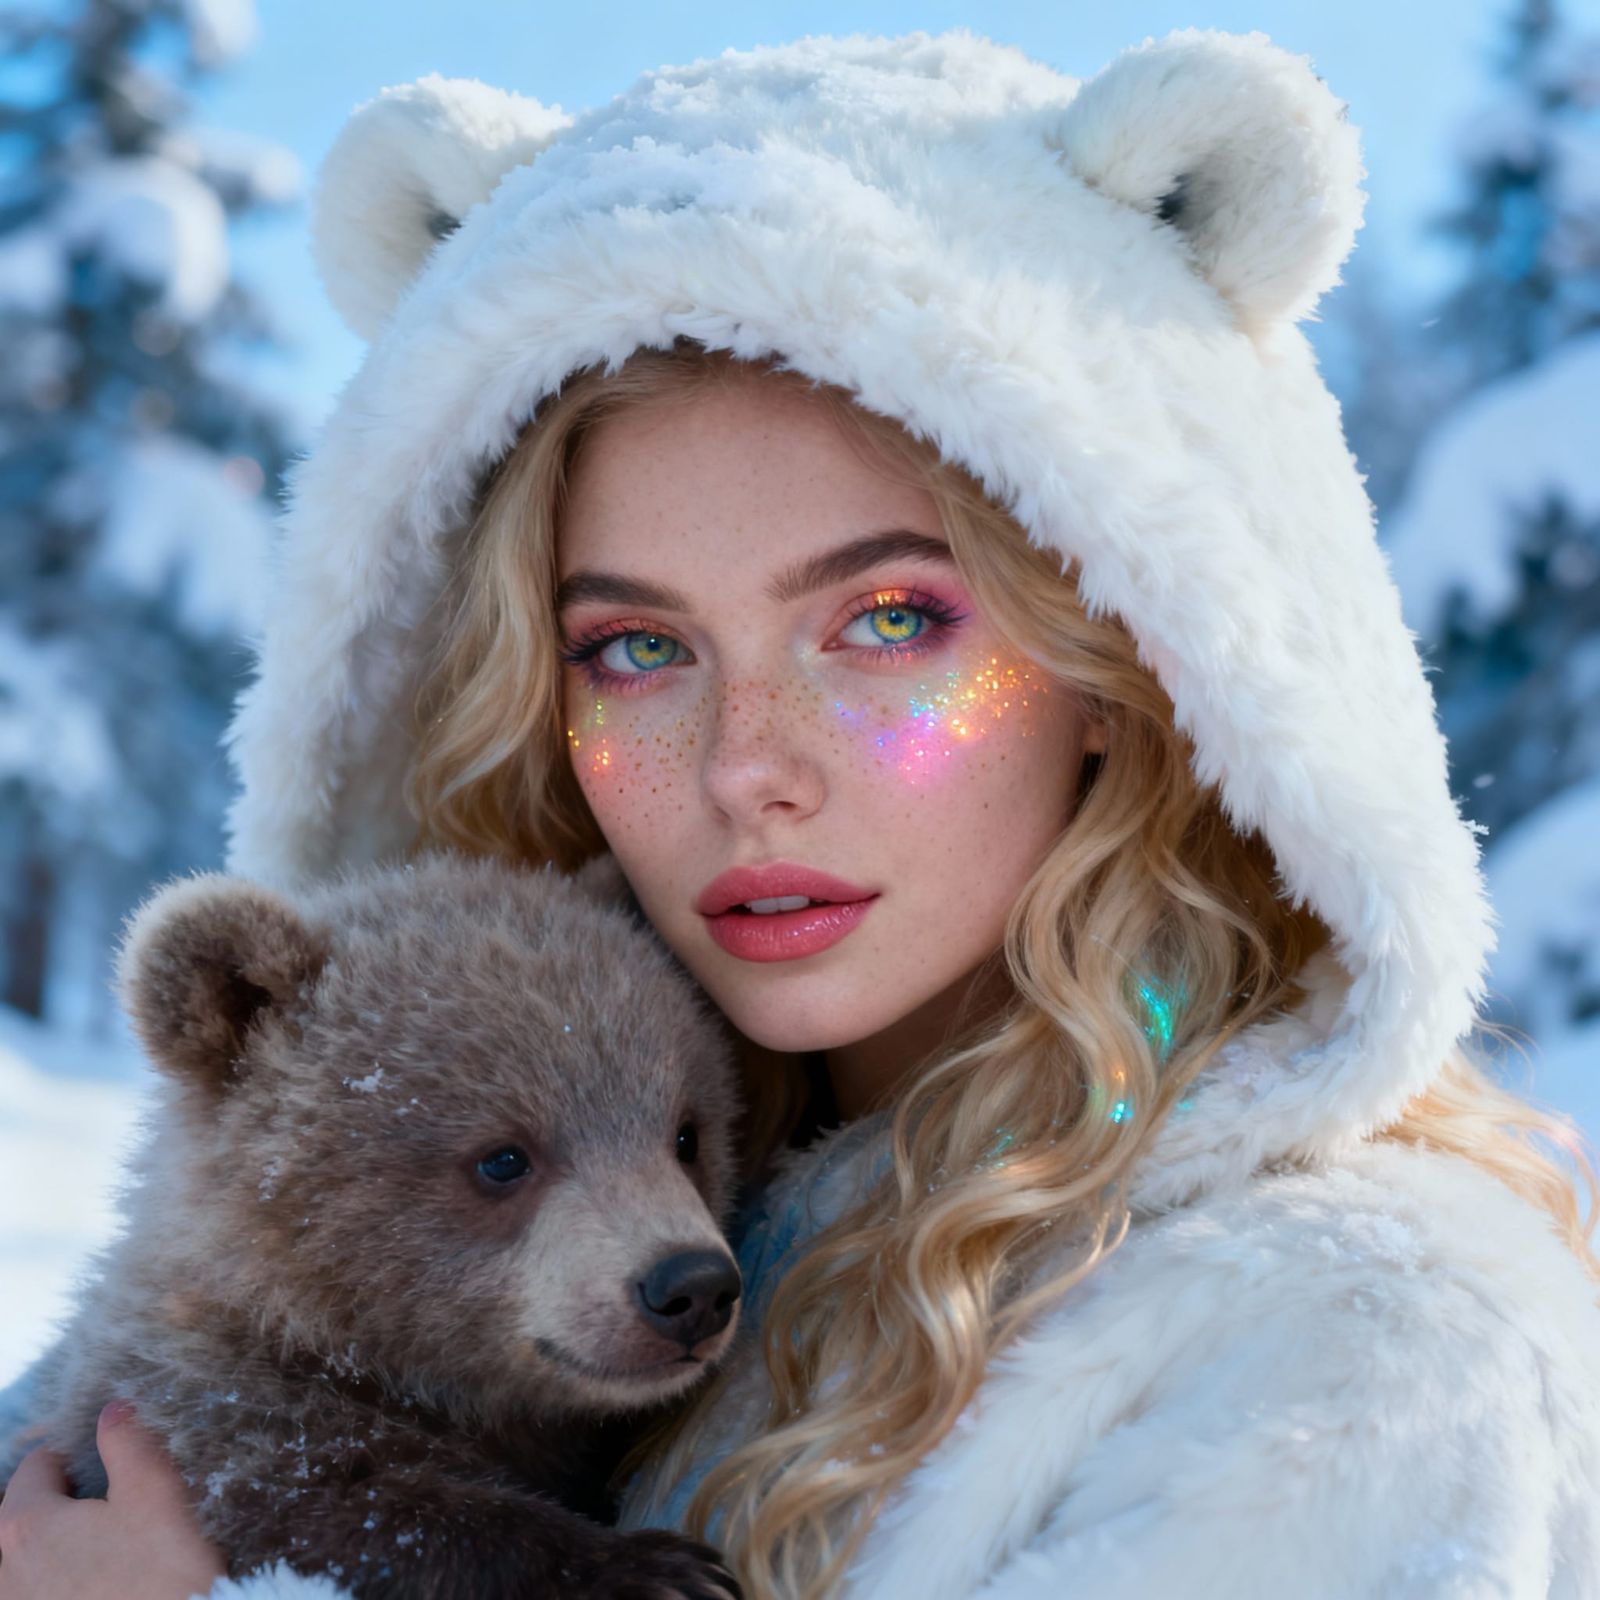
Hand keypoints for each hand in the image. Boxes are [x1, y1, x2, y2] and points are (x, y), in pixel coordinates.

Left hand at [0, 1401, 226, 1599]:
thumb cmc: (161, 1573)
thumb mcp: (155, 1493)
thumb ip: (127, 1442)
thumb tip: (112, 1409)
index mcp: (25, 1525)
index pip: (35, 1468)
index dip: (71, 1456)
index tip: (102, 1461)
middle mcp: (5, 1572)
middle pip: (21, 1518)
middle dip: (55, 1505)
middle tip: (103, 1505)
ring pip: (24, 1563)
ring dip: (52, 1549)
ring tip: (102, 1549)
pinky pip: (38, 1593)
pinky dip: (58, 1584)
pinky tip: (100, 1586)